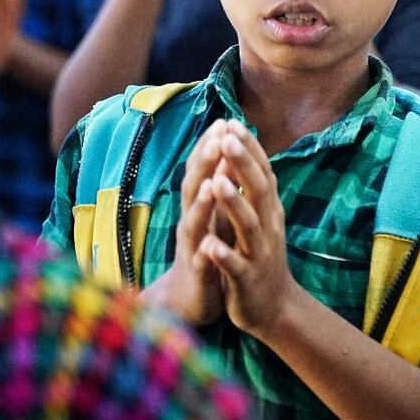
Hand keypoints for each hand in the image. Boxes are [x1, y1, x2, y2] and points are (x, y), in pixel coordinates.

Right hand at [141, 120, 231, 325]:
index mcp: (201, 206)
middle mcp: (192, 221)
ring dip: (202, 204)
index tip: (226, 121)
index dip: (212, 147)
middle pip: (194, 188)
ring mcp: (191, 248)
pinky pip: (199, 263)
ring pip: (193, 222)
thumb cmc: (208, 249)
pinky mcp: (197, 275)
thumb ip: (219, 186)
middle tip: (218, 139)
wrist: (192, 298)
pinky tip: (208, 246)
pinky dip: (204, 254)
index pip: (204, 171)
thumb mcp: (215, 214)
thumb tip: (229, 150)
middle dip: (205, 164)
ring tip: (211, 185)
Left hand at [197, 120, 302, 339]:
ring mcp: (259, 254)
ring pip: (247, 225)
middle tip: (228, 139)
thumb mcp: (258, 219)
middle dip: (242, 165)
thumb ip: (251, 189)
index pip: (261, 173)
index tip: (233, 123)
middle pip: (257, 192)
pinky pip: (236, 266)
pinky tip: (209, 245)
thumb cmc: (259, 256)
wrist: (273, 308)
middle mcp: (268, 227)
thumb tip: (242, 150)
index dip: (249, 149)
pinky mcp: (247, 281)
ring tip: (217, 182)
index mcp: (268, 211)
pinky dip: (223, 255)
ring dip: (233, 203)